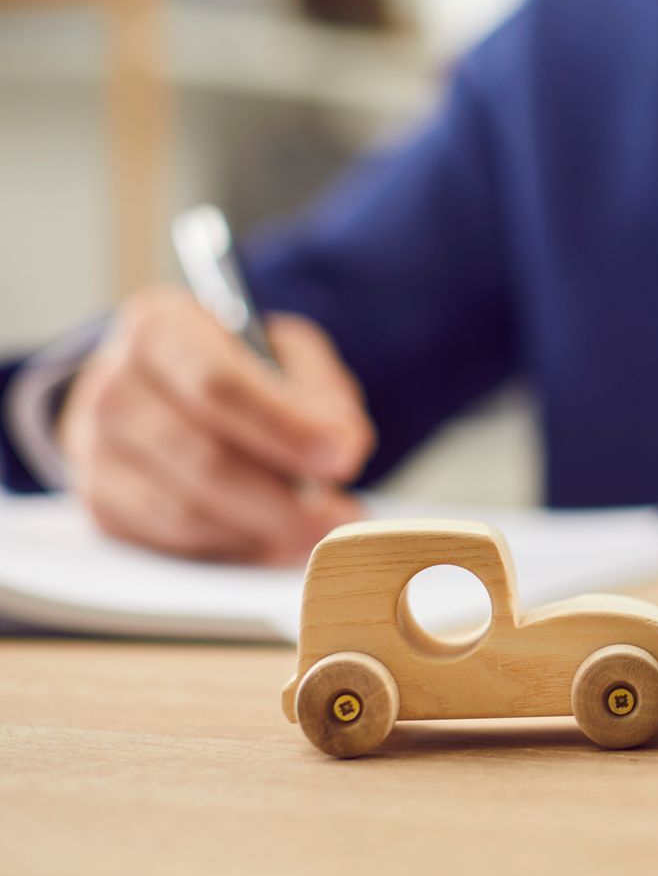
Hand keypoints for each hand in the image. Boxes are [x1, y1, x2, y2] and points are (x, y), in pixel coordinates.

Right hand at [57, 286, 375, 561]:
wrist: (168, 387)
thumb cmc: (239, 368)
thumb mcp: (289, 354)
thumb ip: (322, 395)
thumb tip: (340, 450)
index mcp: (159, 327)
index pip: (217, 384)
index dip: (284, 428)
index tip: (342, 458)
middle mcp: (113, 387)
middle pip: (202, 457)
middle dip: (283, 499)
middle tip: (342, 518)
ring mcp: (96, 450)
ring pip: (186, 510)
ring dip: (263, 531)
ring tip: (318, 532)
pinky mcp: (101, 504)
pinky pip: (171, 542)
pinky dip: (232, 548)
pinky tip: (274, 541)